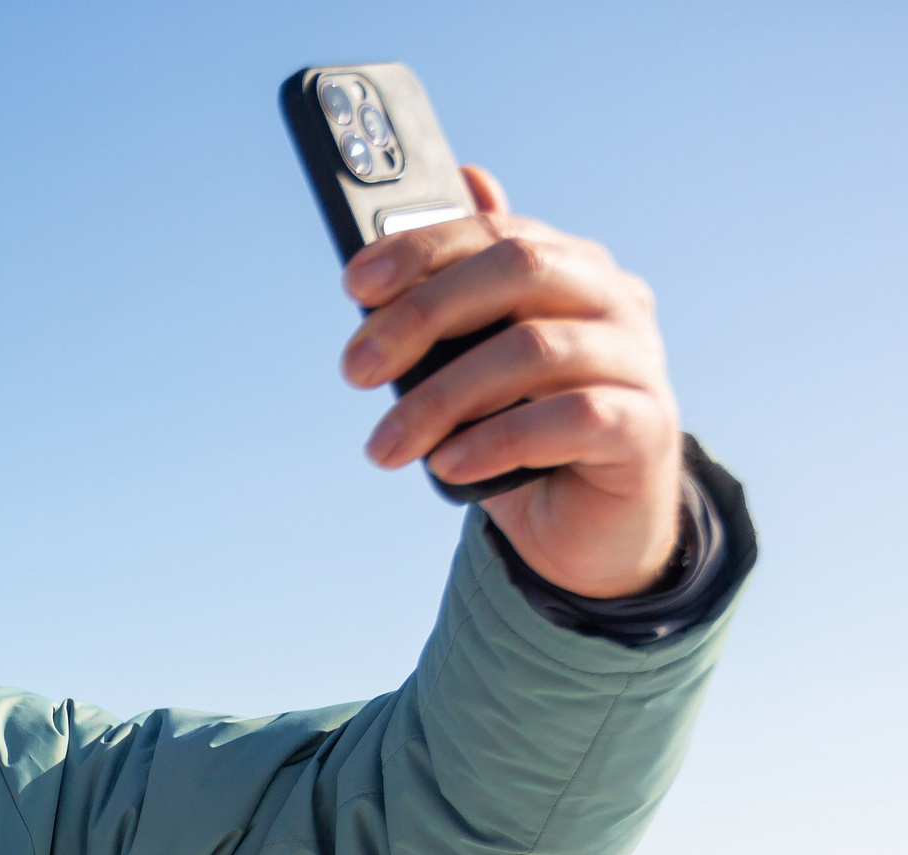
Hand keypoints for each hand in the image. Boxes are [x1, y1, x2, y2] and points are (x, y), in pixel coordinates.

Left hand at [341, 165, 682, 598]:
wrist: (583, 524)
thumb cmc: (521, 433)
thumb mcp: (473, 365)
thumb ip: (458, 301)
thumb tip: (463, 185)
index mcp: (571, 268)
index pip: (497, 232)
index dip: (423, 249)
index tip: (354, 288)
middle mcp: (614, 300)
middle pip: (518, 269)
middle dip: (422, 315)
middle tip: (356, 370)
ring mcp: (637, 361)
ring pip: (535, 349)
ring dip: (442, 398)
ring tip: (386, 445)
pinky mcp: (645, 427)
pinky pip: (573, 416)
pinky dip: (498, 441)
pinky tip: (447, 464)